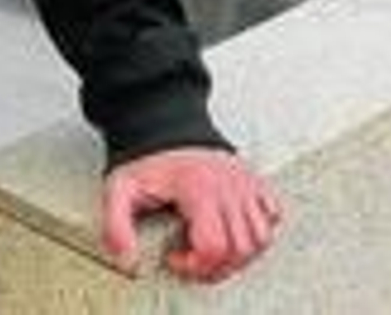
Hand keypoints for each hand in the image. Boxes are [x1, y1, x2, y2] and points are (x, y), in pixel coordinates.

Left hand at [100, 147, 280, 283]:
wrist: (164, 124)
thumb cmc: (147, 159)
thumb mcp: (120, 189)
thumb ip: (116, 225)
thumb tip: (129, 260)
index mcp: (198, 188)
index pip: (214, 246)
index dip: (194, 265)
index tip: (175, 258)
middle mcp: (228, 186)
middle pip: (240, 249)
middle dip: (216, 267)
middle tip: (193, 260)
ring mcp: (245, 184)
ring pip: (261, 238)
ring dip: (240, 255)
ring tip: (214, 248)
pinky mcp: (254, 181)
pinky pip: (274, 215)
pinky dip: (260, 231)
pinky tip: (235, 230)